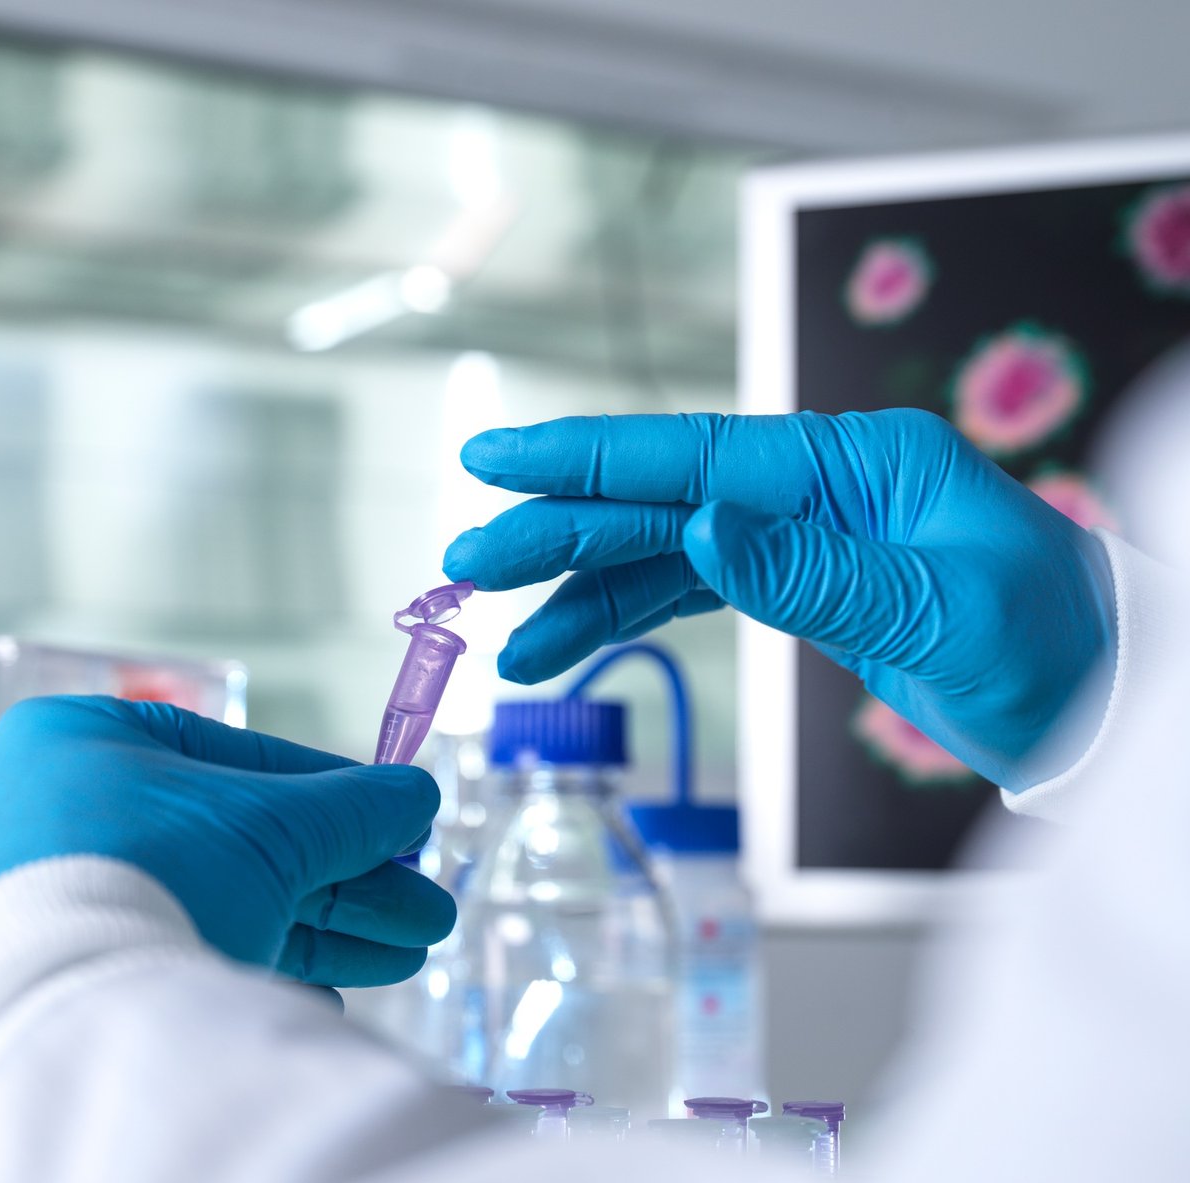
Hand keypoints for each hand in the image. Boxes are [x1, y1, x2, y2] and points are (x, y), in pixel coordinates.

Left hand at [0, 697, 454, 986]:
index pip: (233, 756)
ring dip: (325, 929)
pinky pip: (180, 960)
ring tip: (408, 951)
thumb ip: (351, 807)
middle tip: (422, 906)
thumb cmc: (151, 872)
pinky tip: (329, 995)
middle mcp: (59, 817)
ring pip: (219, 904)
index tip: (400, 820)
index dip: (332, 791)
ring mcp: (60, 901)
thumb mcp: (270, 825)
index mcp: (82, 743)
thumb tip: (416, 795)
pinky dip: (259, 970)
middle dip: (344, 877)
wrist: (59, 1014)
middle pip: (236, 841)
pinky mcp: (71, 976)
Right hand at [443, 410, 1116, 789]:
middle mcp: (815, 489)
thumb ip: (816, 573)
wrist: (1104, 706)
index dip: (585, 459)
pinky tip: (565, 644)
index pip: (692, 455)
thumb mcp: (945, 614)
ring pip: (659, 553)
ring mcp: (803, 538)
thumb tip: (701, 531)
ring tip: (503, 639)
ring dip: (578, 591)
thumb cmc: (1058, 652)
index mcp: (854, 464)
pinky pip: (689, 595)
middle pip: (656, 502)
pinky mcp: (800, 587)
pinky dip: (624, 619)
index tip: (495, 458)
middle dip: (557, 531)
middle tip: (467, 561)